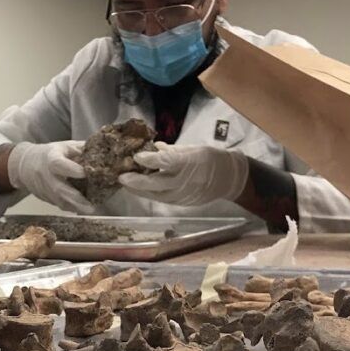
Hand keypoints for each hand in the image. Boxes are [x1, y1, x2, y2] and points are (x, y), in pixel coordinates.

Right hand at [7, 141, 92, 213]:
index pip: (59, 164)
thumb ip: (81, 150)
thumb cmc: (50, 154)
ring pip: (59, 201)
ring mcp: (45, 189)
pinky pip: (58, 205)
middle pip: (59, 189)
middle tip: (91, 205)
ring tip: (90, 209)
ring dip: (75, 207)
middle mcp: (46, 175)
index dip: (72, 169)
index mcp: (51, 159)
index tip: (86, 173)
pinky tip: (81, 209)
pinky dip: (70, 208)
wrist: (25, 164)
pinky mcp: (45, 198)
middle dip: (76, 198)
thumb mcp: (64, 146)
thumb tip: (103, 150)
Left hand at [119, 143, 249, 205]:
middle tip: (121, 177)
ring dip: (139, 189)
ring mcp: (182, 195)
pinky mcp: (181, 203)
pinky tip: (141, 189)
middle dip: (136, 181)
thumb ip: (172, 150)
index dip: (149, 160)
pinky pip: (161, 198)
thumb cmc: (209, 159)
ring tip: (127, 183)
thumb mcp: (192, 148)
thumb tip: (154, 147)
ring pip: (155, 194)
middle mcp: (184, 181)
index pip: (166, 161)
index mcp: (188, 162)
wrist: (228, 179)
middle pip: (155, 183)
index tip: (136, 156)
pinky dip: (150, 193)